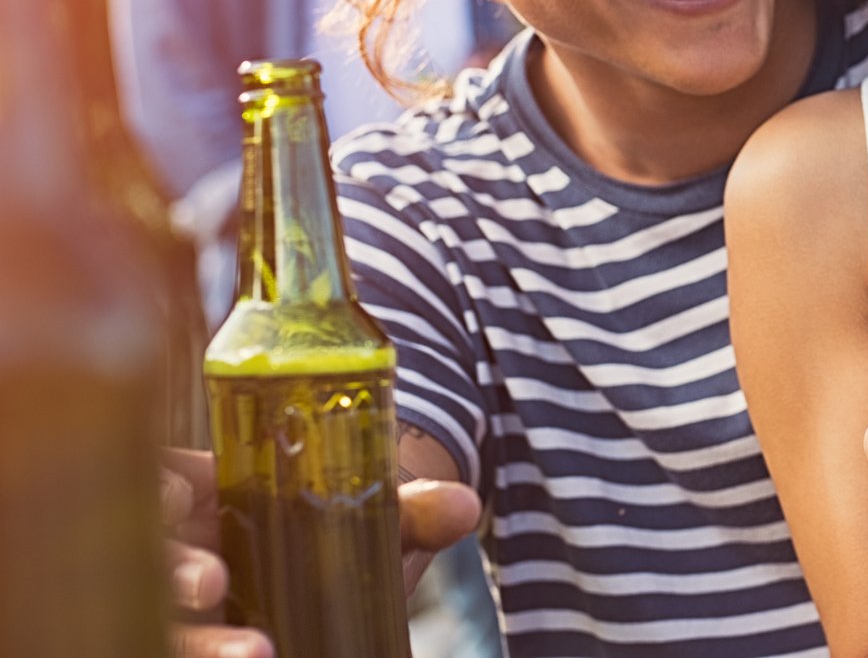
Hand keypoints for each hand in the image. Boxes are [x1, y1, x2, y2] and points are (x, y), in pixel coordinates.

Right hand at [164, 447, 482, 657]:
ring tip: (258, 652)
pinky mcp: (190, 643)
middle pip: (150, 560)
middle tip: (214, 583)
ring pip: (164, 626)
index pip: (161, 481)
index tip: (177, 497)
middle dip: (175, 572)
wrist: (334, 584)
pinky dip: (216, 656)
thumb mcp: (366, 519)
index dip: (157, 488)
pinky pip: (178, 650)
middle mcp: (177, 554)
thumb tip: (463, 506)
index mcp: (207, 496)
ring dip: (199, 641)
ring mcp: (179, 614)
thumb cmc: (333, 538)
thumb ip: (412, 511)